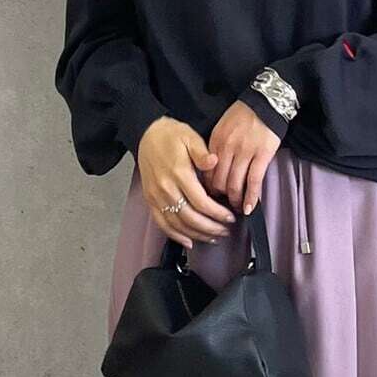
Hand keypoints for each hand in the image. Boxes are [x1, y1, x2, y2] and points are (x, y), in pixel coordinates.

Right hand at [137, 116, 236, 248]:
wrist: (146, 135)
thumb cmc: (170, 135)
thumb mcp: (190, 137)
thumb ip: (202, 152)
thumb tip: (214, 162)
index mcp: (179, 173)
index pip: (201, 202)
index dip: (217, 214)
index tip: (230, 218)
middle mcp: (166, 188)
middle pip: (191, 217)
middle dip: (211, 228)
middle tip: (225, 231)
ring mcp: (157, 196)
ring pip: (178, 224)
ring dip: (197, 234)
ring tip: (213, 237)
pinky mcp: (151, 200)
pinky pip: (162, 224)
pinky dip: (176, 236)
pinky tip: (189, 241)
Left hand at [206, 101, 281, 214]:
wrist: (266, 102)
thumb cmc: (244, 116)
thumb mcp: (222, 129)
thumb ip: (216, 149)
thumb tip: (213, 173)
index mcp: (215, 142)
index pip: (207, 172)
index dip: (209, 188)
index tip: (212, 198)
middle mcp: (228, 148)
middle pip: (219, 182)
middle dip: (221, 198)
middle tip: (224, 208)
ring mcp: (245, 153)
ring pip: (236, 184)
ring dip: (236, 201)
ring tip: (238, 209)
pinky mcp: (262, 156)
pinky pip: (254, 182)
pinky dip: (251, 197)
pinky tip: (250, 208)